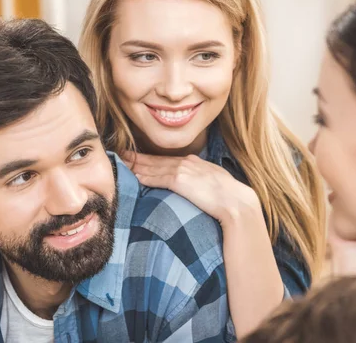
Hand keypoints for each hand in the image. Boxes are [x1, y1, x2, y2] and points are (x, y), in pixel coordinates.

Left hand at [122, 151, 261, 224]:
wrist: (235, 201)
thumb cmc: (229, 196)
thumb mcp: (214, 181)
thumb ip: (201, 180)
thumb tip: (195, 186)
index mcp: (194, 162)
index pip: (166, 159)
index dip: (149, 158)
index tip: (136, 156)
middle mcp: (185, 162)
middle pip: (154, 160)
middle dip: (136, 158)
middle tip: (119, 154)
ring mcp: (181, 170)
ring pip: (151, 167)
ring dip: (134, 165)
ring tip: (120, 163)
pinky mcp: (178, 180)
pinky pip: (155, 177)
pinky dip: (142, 175)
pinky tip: (132, 175)